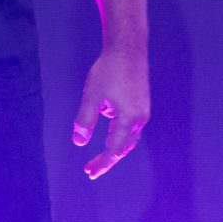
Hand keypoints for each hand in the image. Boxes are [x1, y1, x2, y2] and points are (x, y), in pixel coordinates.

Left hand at [73, 46, 149, 178]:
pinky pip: (131, 128)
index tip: (91, 172)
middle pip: (124, 148)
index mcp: (128, 118)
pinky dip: (120, 136)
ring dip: (114, 149)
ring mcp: (143, 111)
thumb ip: (85, 120)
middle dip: (107, 160)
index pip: (114, 149)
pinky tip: (109, 134)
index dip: (102, 163)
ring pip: (129, 139)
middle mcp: (140, 118)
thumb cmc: (109, 70)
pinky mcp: (142, 105)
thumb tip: (79, 142)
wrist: (128, 48)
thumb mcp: (92, 95)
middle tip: (90, 171)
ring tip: (98, 158)